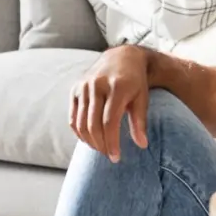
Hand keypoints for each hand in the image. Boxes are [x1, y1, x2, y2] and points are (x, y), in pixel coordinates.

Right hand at [70, 46, 150, 162]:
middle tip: (108, 155)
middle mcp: (98, 85)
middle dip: (100, 144)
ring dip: (89, 141)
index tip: (116, 157)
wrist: (122, 57)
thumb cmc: (135, 81)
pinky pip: (73, 117)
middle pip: (93, 124)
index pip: (109, 121)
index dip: (111, 142)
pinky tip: (89, 140)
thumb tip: (142, 145)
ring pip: (81, 122)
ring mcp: (84, 86)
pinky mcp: (75, 89)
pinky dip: (79, 132)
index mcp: (118, 86)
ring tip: (100, 148)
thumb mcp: (142, 98)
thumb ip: (140, 121)